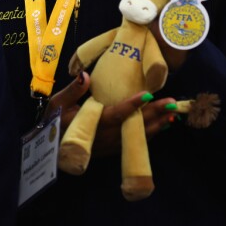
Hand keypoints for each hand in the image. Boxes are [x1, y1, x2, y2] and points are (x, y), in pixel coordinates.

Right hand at [45, 74, 176, 155]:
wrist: (51, 149)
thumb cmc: (54, 122)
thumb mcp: (58, 104)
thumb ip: (72, 91)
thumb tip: (85, 75)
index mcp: (91, 122)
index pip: (115, 113)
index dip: (131, 105)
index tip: (147, 95)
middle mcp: (104, 136)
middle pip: (132, 125)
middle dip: (154, 114)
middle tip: (172, 104)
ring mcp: (111, 145)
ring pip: (137, 136)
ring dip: (157, 125)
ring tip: (173, 114)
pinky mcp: (114, 150)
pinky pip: (135, 142)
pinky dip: (151, 134)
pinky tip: (164, 125)